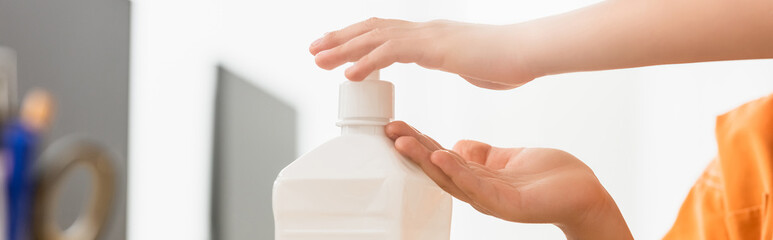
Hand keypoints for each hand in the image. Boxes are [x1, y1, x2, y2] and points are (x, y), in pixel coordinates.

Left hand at [309, 18, 535, 89]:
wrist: (529, 52)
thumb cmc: (507, 61)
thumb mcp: (472, 62)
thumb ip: (457, 62)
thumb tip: (456, 64)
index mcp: (430, 36)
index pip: (385, 31)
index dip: (357, 38)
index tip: (336, 48)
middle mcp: (424, 31)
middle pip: (372, 30)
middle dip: (339, 39)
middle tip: (313, 50)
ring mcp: (429, 37)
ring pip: (375, 38)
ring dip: (344, 49)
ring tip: (319, 60)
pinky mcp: (436, 49)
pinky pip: (394, 53)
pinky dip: (368, 62)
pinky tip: (349, 74)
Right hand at [385, 121, 631, 239]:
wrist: (584, 194)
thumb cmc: (550, 177)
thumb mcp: (508, 158)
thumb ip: (482, 154)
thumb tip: (456, 144)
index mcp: (477, 177)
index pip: (440, 156)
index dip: (417, 142)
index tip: (396, 126)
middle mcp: (478, 190)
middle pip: (438, 168)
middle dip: (412, 150)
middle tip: (388, 131)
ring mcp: (491, 199)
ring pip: (450, 177)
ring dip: (425, 159)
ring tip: (404, 142)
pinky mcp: (507, 203)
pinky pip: (477, 186)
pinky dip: (456, 171)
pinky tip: (441, 155)